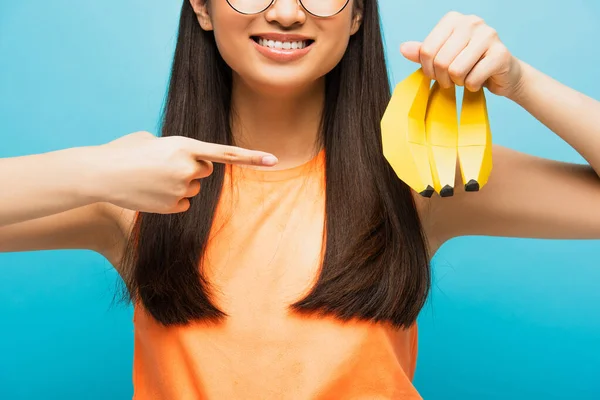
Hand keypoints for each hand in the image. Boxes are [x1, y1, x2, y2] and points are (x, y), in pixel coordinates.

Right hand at [95, 131, 277, 213]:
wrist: (101, 174)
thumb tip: (185, 160)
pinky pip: (183, 204)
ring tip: (152, 179)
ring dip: (178, 184)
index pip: (226, 153)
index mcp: (185, 145)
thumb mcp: (152, 139)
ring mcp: (180, 189)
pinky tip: (151, 193)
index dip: (252, 157)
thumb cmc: (124, 151)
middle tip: (165, 165)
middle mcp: (188, 168)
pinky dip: (171, 200)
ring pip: (192, 189)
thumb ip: (176, 148)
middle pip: (205, 171)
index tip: (273, 160)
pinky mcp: (172, 207)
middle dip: (192, 168)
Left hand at [400, 11, 523, 98]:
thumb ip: (423, 53)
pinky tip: (479, 80)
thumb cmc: (468, 64)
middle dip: (442, 78)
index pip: (426, 50)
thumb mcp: (441, 57)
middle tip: (451, 80)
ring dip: (458, 82)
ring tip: (465, 78)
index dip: (427, 69)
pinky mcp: (501, 54)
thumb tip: (403, 48)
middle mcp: (472, 22)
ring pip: (456, 70)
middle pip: (440, 61)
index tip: (435, 74)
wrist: (502, 74)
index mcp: (453, 19)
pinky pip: (472, 79)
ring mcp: (489, 35)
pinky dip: (472, 86)